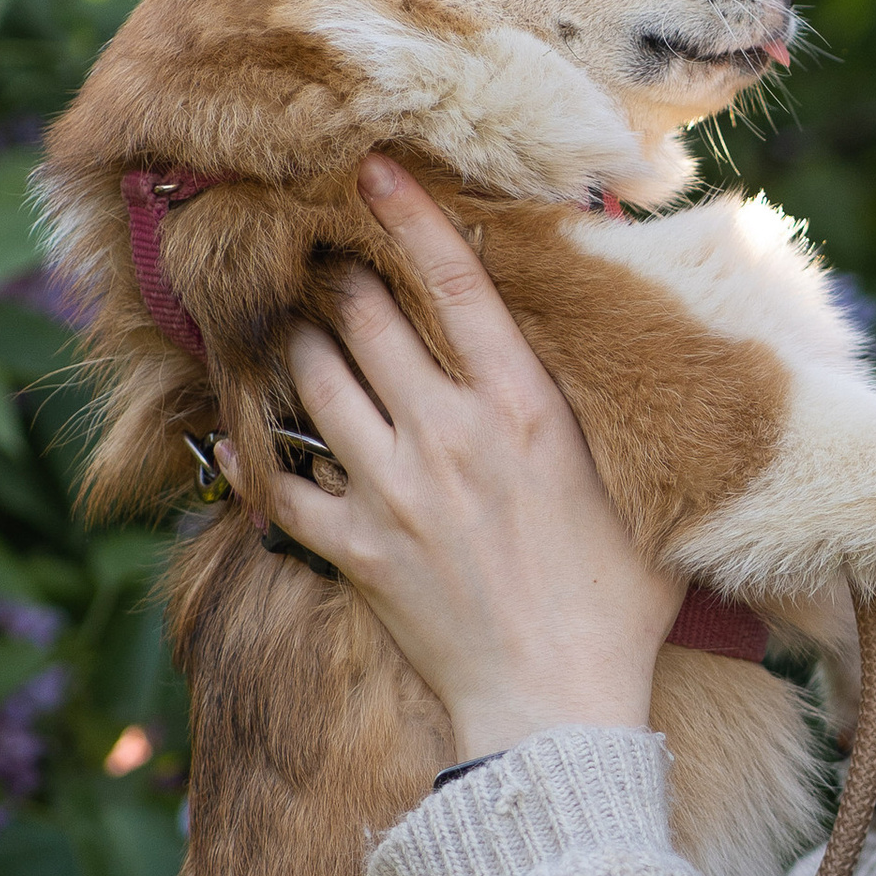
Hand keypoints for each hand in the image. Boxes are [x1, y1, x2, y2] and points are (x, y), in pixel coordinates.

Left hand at [239, 153, 680, 757]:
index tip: (375, 171)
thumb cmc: (619, 604)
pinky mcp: (356, 551)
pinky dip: (252, 458)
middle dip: (337, 273)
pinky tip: (233, 436)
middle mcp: (447, 434)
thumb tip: (642, 361)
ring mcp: (393, 491)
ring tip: (286, 318)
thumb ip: (615, 420)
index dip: (411, 217)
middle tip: (320, 247)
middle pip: (367, 319)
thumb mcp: (639, 489)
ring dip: (295, 342)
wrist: (558, 704)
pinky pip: (281, 489)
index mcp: (522, 409)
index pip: (458, 284)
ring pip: (314, 383)